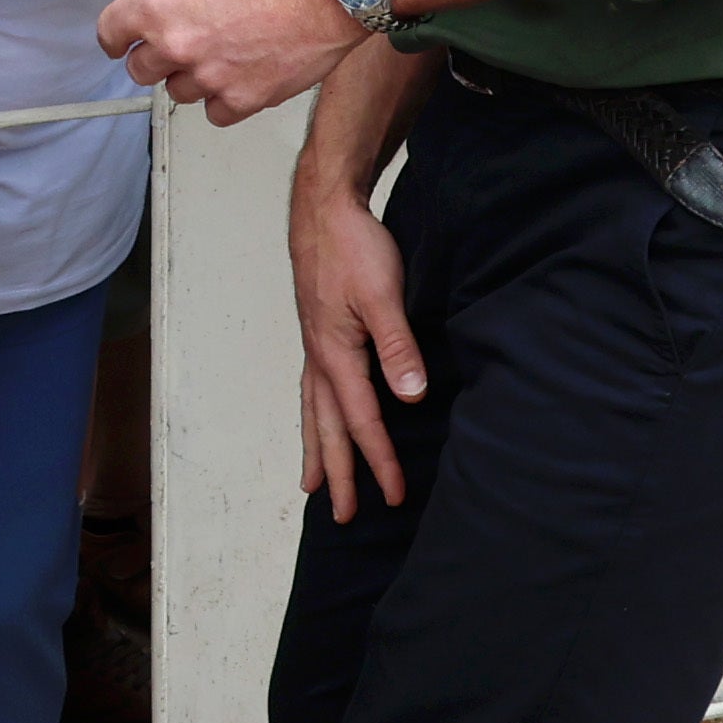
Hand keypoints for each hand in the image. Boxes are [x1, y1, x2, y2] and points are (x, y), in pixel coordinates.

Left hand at [95, 0, 366, 123]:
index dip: (114, 35)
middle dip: (153, 56)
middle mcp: (176, 45)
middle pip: (139, 69)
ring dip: (189, 77)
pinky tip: (237, 76)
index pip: (110, 32)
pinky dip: (222, 99)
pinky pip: (214, 113)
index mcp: (158, 5)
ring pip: (177, 92)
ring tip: (218, 53)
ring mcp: (208, 76)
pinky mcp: (242, 99)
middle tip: (177, 43)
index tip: (120, 40)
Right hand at [289, 169, 419, 520]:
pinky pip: (312, 389)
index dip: (379, 459)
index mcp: (334, 354)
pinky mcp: (318, 331)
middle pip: (325, 427)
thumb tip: (410, 396)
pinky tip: (319, 419)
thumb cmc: (353, 247)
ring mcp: (314, 345)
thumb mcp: (382, 295)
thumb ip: (397, 346)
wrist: (323, 207)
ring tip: (313, 484)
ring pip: (312, 411)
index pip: (361, 419)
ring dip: (317, 449)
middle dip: (336, 472)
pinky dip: (313, 416)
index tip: (394, 494)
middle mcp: (318, 357)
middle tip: (341, 514)